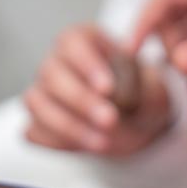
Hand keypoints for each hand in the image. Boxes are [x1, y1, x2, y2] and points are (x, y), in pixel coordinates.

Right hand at [23, 24, 171, 156]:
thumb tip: (111, 96)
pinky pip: (35, 131)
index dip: (86, 64)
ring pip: (37, 103)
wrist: (138, 124)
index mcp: (84, 40)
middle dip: (80, 100)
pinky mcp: (38, 122)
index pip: (72, 42)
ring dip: (69, 125)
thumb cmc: (142, 96)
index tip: (107, 88)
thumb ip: (135, 87)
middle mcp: (57, 62)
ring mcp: (43, 93)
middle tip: (110, 120)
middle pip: (51, 73)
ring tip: (104, 142)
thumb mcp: (151, 87)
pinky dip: (57, 141)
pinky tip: (87, 147)